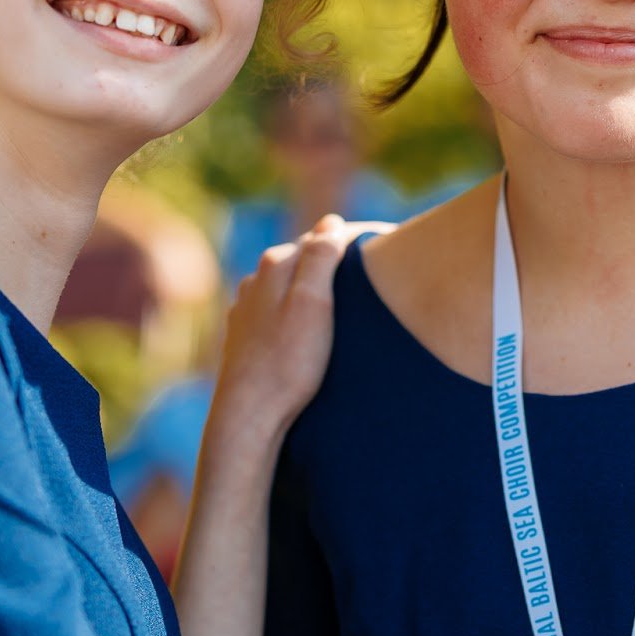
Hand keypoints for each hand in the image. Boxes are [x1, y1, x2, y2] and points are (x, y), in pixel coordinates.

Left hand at [211, 216, 384, 443]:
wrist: (249, 415)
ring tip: (346, 299)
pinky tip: (311, 327)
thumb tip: (332, 220)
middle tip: (374, 270)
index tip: (387, 245)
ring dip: (315, 287)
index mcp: (274, 266)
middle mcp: (255, 282)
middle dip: (335, 261)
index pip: (323, 238)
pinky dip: (299, 311)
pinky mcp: (246, 339)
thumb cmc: (287, 362)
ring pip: (290, 287)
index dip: (356, 240)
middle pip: (304, 261)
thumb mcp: (312, 303)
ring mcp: (248, 311)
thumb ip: (320, 257)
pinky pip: (279, 313)